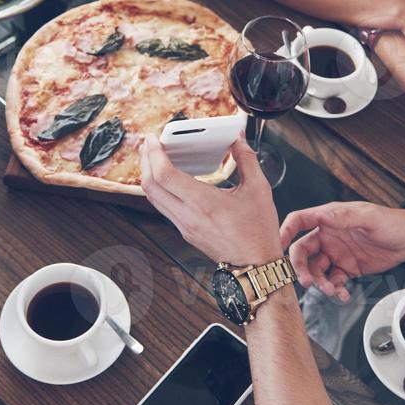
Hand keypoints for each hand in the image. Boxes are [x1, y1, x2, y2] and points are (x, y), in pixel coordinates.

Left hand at [140, 135, 281, 266]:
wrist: (255, 266)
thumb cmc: (258, 231)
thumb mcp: (258, 190)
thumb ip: (246, 160)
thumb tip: (238, 140)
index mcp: (203, 202)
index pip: (164, 175)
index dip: (154, 154)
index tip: (153, 139)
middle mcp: (187, 215)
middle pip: (150, 185)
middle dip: (145, 161)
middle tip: (148, 144)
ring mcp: (184, 226)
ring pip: (153, 198)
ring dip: (149, 175)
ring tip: (154, 158)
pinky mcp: (185, 232)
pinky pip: (162, 207)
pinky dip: (159, 189)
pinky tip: (168, 180)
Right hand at [278, 202, 404, 300]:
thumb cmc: (391, 222)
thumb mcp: (368, 217)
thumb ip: (344, 217)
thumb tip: (324, 216)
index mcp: (329, 219)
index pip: (298, 221)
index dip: (284, 232)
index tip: (277, 246)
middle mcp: (328, 236)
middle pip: (302, 252)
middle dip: (301, 268)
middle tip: (308, 282)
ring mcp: (336, 254)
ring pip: (316, 270)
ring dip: (319, 282)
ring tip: (331, 290)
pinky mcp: (346, 269)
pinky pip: (333, 281)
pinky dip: (334, 290)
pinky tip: (343, 295)